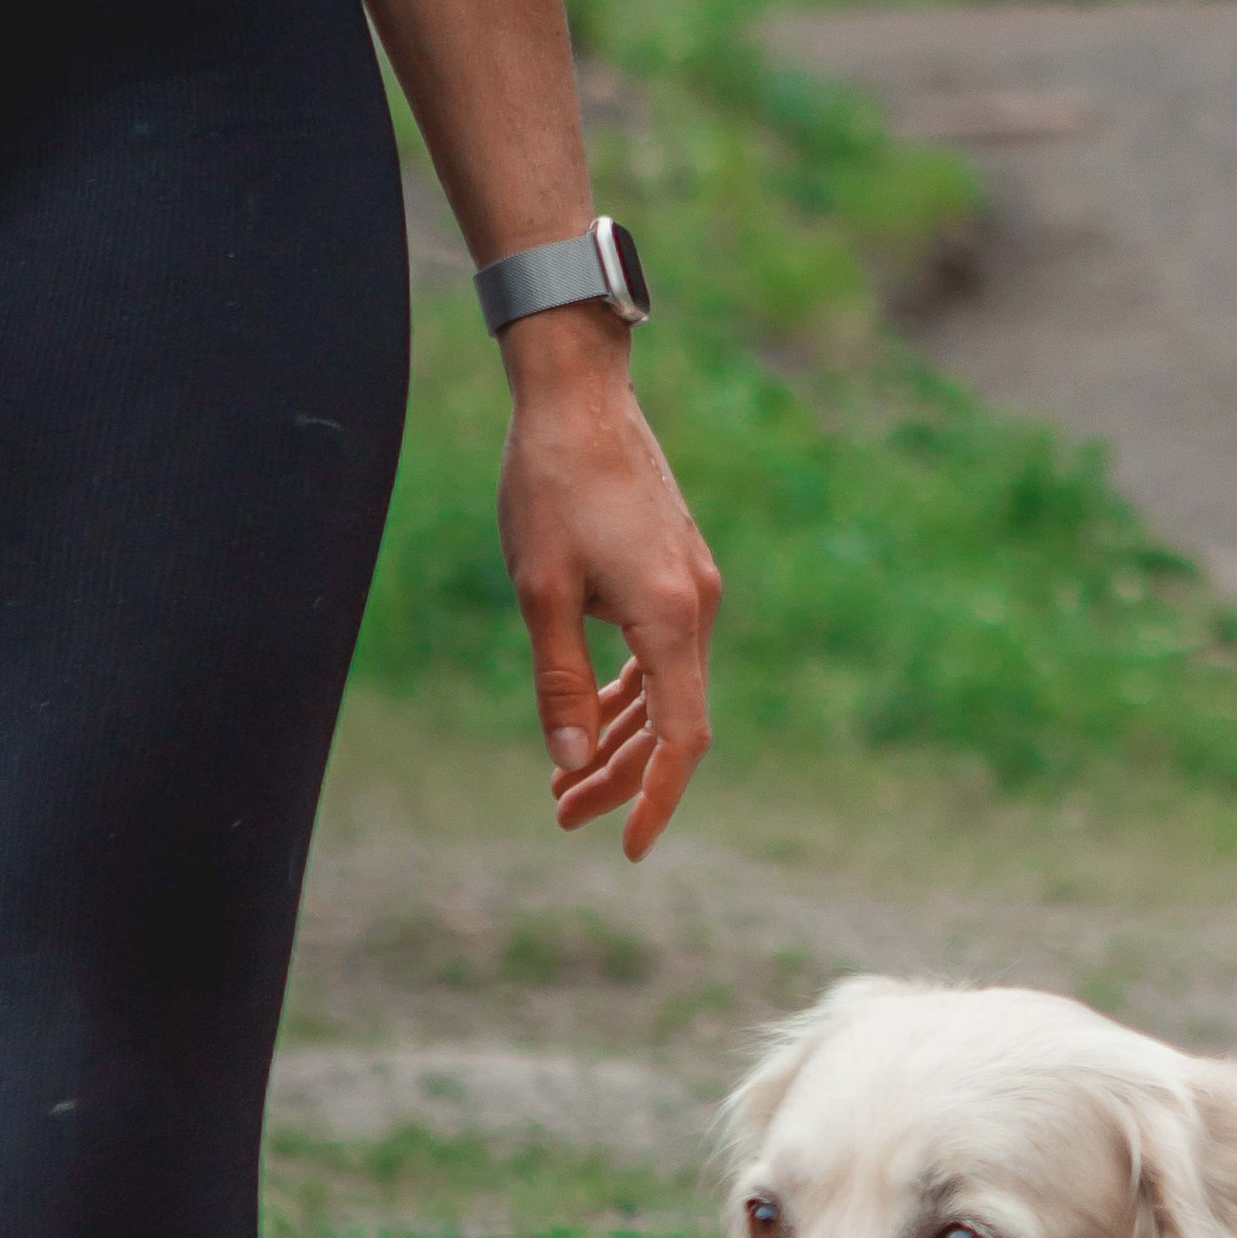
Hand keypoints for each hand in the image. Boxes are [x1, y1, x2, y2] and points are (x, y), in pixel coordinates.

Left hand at [495, 305, 720, 859]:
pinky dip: (626, 693)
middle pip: (669, 722)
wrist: (579, 392)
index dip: (656, 798)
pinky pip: (658, 654)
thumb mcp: (539, 591)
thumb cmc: (550, 483)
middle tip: (559, 815)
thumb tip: (567, 761)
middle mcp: (697, 607)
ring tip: (562, 781)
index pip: (680, 737)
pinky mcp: (675, 571)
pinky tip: (588, 717)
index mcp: (671, 617)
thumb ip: (558, 682)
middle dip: (618, 776)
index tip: (627, 845)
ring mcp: (691, 588)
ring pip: (663, 691)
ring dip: (618, 738)